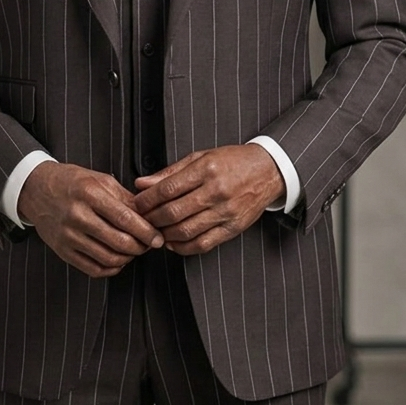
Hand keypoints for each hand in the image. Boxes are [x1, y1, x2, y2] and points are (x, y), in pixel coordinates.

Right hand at [17, 162, 163, 278]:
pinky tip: (117, 260)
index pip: (126, 219)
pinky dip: (111, 268)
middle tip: (148, 245)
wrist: (36, 189)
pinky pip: (93, 268)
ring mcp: (68, 235)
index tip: (158, 238)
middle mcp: (78, 215)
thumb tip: (148, 216)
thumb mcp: (99, 180)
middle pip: (119, 242)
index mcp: (90, 194)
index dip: (146, 232)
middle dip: (140, 247)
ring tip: (134, 250)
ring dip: (128, 258)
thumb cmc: (71, 182)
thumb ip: (125, 198)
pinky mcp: (63, 251)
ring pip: (108, 258)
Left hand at [132, 144, 284, 254]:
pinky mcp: (233, 228)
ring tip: (155, 230)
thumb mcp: (201, 157)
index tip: (137, 203)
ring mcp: (226, 212)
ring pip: (185, 231)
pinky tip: (173, 242)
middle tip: (141, 219)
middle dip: (151, 218)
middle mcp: (216, 191)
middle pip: (173, 212)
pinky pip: (202, 244)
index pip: (167, 189)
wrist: (268, 171)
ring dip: (164, 234)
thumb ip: (170, 172)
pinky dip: (182, 247)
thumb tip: (142, 184)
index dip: (147, 200)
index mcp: (206, 169)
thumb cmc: (233, 162)